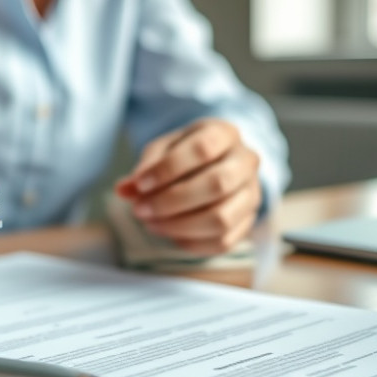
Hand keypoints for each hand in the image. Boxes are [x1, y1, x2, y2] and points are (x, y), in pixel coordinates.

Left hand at [116, 119, 261, 255]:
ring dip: (179, 226)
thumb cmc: (185, 155)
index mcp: (224, 134)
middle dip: (172, 201)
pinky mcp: (248, 222)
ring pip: (221, 218)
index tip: (140, 184)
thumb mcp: (163, 151)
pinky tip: (170, 234)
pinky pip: (222, 241)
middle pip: (217, 185)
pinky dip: (191, 242)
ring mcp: (251, 193)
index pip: (202, 149)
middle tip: (140, 210)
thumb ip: (145, 167)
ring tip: (151, 224)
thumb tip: (124, 189)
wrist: (216, 165)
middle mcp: (245, 162)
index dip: (168, 169)